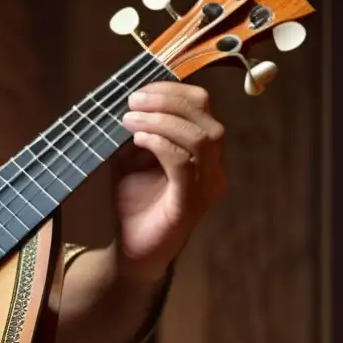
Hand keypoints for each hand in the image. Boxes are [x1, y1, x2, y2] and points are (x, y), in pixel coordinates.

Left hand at [115, 81, 227, 281]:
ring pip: (200, 137)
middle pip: (206, 117)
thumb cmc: (135, 205)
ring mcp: (207, 186)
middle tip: (132, 100)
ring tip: (131, 118)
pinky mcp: (191, 203)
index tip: (138, 90)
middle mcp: (213, 168)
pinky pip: (184, 163)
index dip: (172, 91)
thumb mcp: (131, 159)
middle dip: (167, 100)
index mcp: (204, 153)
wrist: (132, 252)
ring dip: (162, 119)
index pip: (202, 107)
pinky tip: (138, 138)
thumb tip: (129, 100)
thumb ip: (136, 130)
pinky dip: (161, 144)